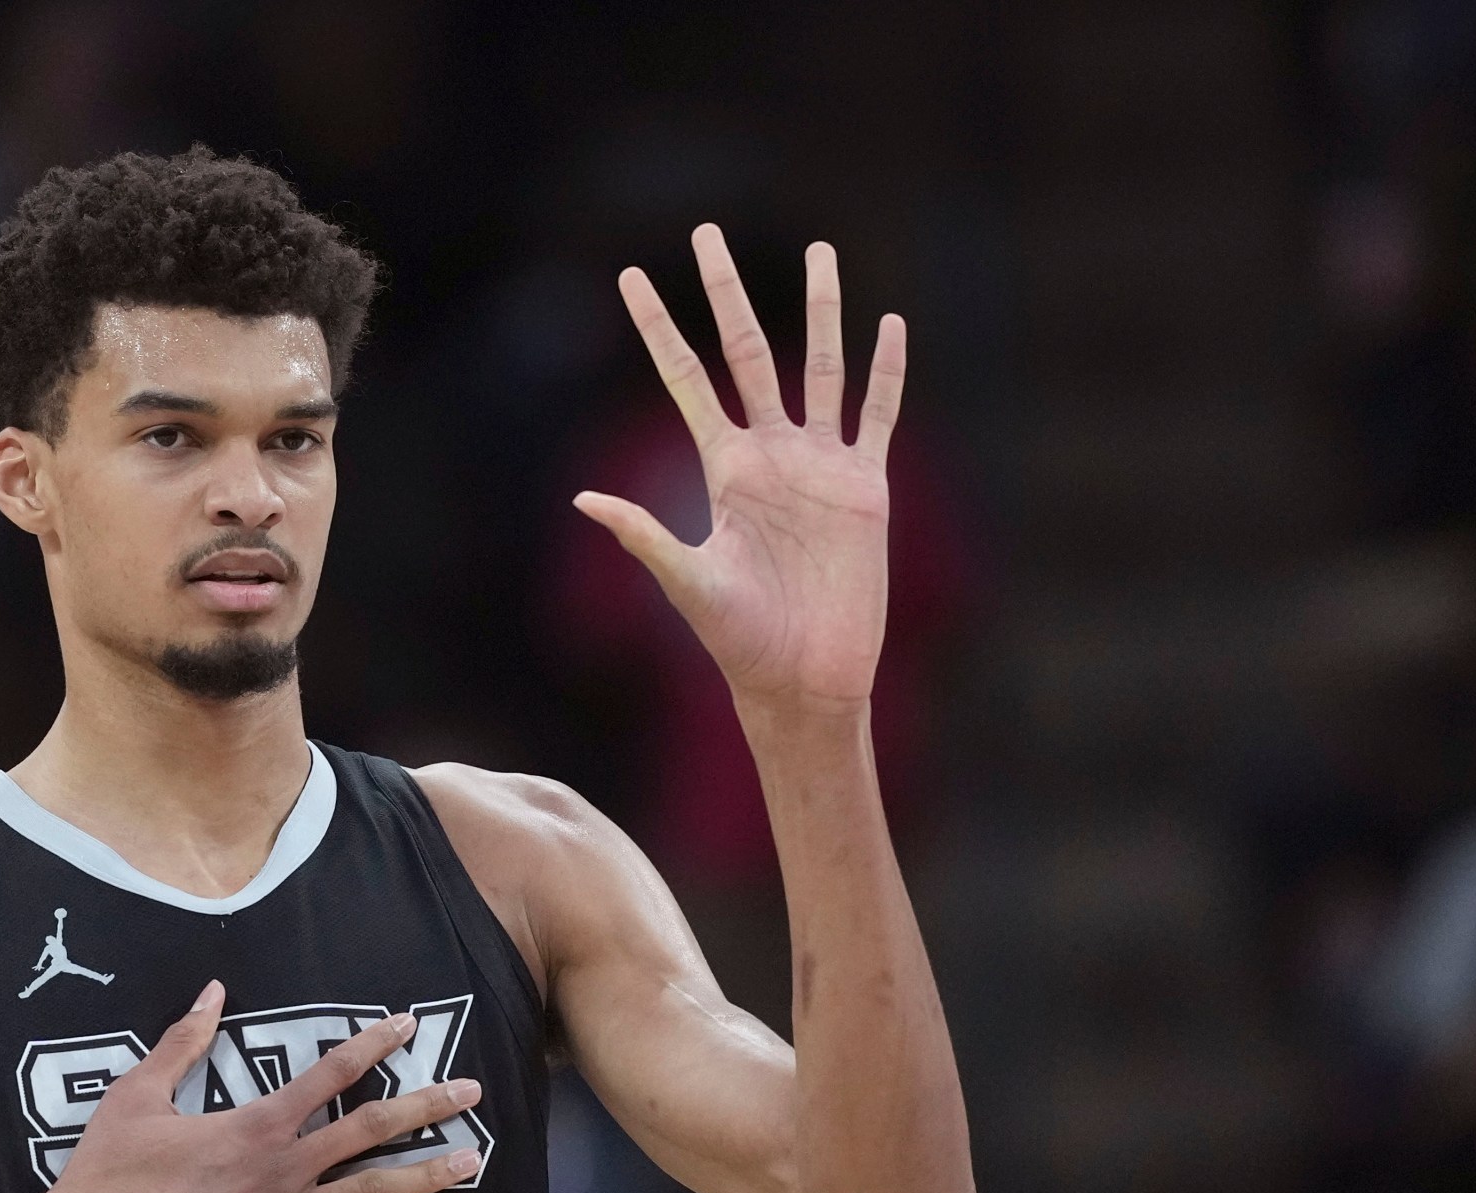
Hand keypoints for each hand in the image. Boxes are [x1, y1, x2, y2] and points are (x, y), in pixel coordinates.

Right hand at [0, 980, 483, 1192]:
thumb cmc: (109, 1173)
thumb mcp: (137, 1095)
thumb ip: (182, 1042)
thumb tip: (213, 991)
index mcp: (255, 1123)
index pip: (330, 1074)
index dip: (373, 1045)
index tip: (407, 1025)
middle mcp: (283, 1168)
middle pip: (371, 1128)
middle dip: (426, 1106)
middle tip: (472, 1092)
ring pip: (372, 1192)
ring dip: (425, 1175)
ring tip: (470, 1162)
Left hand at [574, 226, 904, 717]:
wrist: (804, 678)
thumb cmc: (740, 641)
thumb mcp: (687, 583)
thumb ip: (643, 535)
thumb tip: (585, 499)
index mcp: (723, 468)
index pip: (685, 378)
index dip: (658, 327)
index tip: (629, 276)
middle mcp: (770, 454)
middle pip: (748, 351)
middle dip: (725, 292)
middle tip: (704, 231)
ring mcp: (821, 467)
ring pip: (821, 367)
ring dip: (822, 310)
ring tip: (820, 251)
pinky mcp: (866, 488)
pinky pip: (878, 416)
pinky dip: (886, 372)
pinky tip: (890, 325)